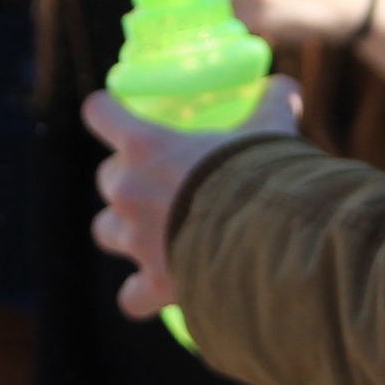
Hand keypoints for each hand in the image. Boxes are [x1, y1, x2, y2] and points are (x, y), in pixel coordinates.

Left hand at [84, 78, 301, 317]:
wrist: (268, 241)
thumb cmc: (262, 174)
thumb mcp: (270, 129)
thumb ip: (273, 103)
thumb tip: (286, 88)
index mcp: (145, 145)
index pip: (99, 112)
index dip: (106, 113)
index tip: (116, 114)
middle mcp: (128, 191)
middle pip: (106, 178)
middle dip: (128, 179)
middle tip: (162, 180)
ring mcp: (135, 240)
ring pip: (107, 231)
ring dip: (126, 230)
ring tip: (157, 233)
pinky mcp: (153, 283)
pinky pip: (131, 296)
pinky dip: (142, 295)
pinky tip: (160, 291)